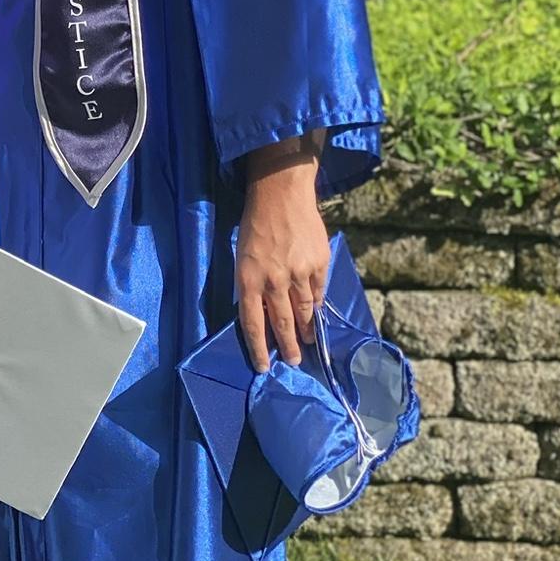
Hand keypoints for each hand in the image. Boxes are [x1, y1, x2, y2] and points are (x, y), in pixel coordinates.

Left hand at [236, 135, 328, 371]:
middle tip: (293, 362)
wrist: (280, 193)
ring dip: (307, 330)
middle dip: (288, 346)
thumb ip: (251, 284)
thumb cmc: (254, 223)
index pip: (253, 324)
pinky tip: (317, 313)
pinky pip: (318, 291)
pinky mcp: (318, 263)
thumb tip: (259, 311)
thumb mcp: (241, 255)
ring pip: (305, 311)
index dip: (258, 348)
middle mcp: (274, 281)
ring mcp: (299, 273)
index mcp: (249, 279)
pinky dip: (317, 303)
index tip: (263, 367)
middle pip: (282, 323)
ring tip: (309, 343)